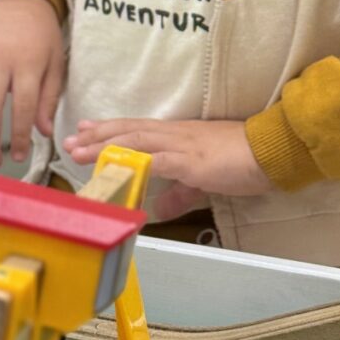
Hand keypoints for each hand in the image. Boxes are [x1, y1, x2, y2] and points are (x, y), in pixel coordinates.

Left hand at [64, 117, 272, 220]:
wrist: (269, 151)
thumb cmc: (241, 160)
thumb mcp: (204, 179)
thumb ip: (180, 194)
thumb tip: (158, 210)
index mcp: (178, 135)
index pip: (137, 129)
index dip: (110, 129)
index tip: (85, 129)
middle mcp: (175, 134)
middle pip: (129, 131)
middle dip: (97, 136)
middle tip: (70, 139)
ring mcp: (182, 145)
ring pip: (136, 141)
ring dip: (105, 146)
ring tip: (80, 152)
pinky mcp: (191, 161)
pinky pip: (158, 161)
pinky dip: (135, 164)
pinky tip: (117, 168)